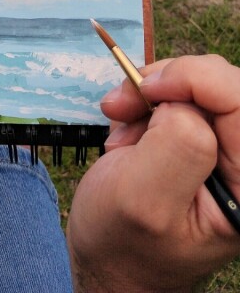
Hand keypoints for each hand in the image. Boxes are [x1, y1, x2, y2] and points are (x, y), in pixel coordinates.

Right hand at [67, 55, 239, 292]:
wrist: (111, 257)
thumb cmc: (125, 243)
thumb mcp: (145, 200)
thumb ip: (176, 144)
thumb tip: (180, 101)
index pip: (239, 99)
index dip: (193, 80)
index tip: (145, 90)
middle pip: (221, 84)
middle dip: (166, 85)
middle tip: (122, 107)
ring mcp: (225, 150)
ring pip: (197, 84)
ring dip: (150, 98)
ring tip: (123, 136)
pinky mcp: (204, 138)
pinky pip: (180, 94)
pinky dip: (146, 103)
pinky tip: (130, 134)